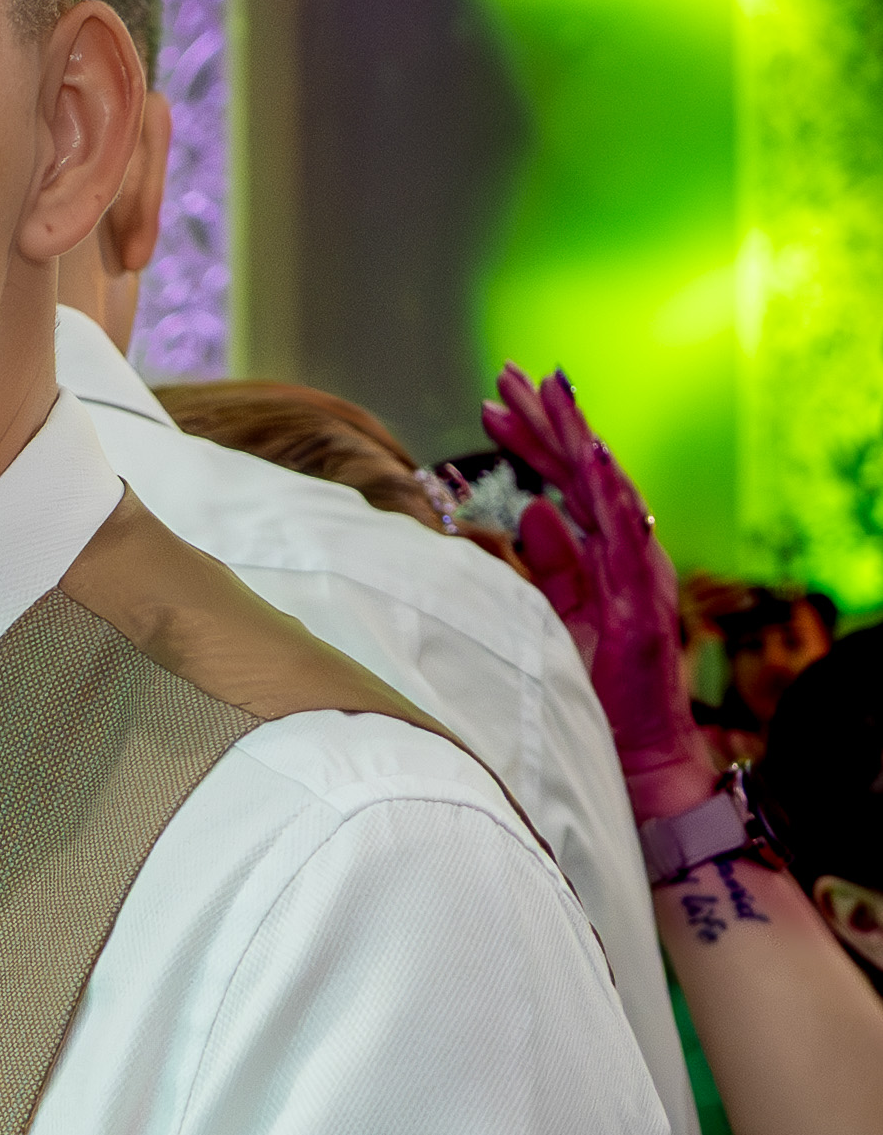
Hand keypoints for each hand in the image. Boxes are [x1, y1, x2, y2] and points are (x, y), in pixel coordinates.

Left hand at [481, 366, 712, 820]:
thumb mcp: (556, 622)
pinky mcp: (642, 602)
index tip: (493, 404)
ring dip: (577, 440)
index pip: (561, 484)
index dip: (530, 443)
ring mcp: (638, 575)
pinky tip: (590, 456)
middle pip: (583, 474)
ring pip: (608, 491)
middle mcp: (624, 554)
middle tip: (510, 376)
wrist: (639, 757)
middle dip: (548, 421)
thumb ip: (546, 568)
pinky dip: (610, 494)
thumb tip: (526, 512)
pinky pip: (628, 537)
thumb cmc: (593, 694)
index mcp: (600, 556)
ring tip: (550, 394)